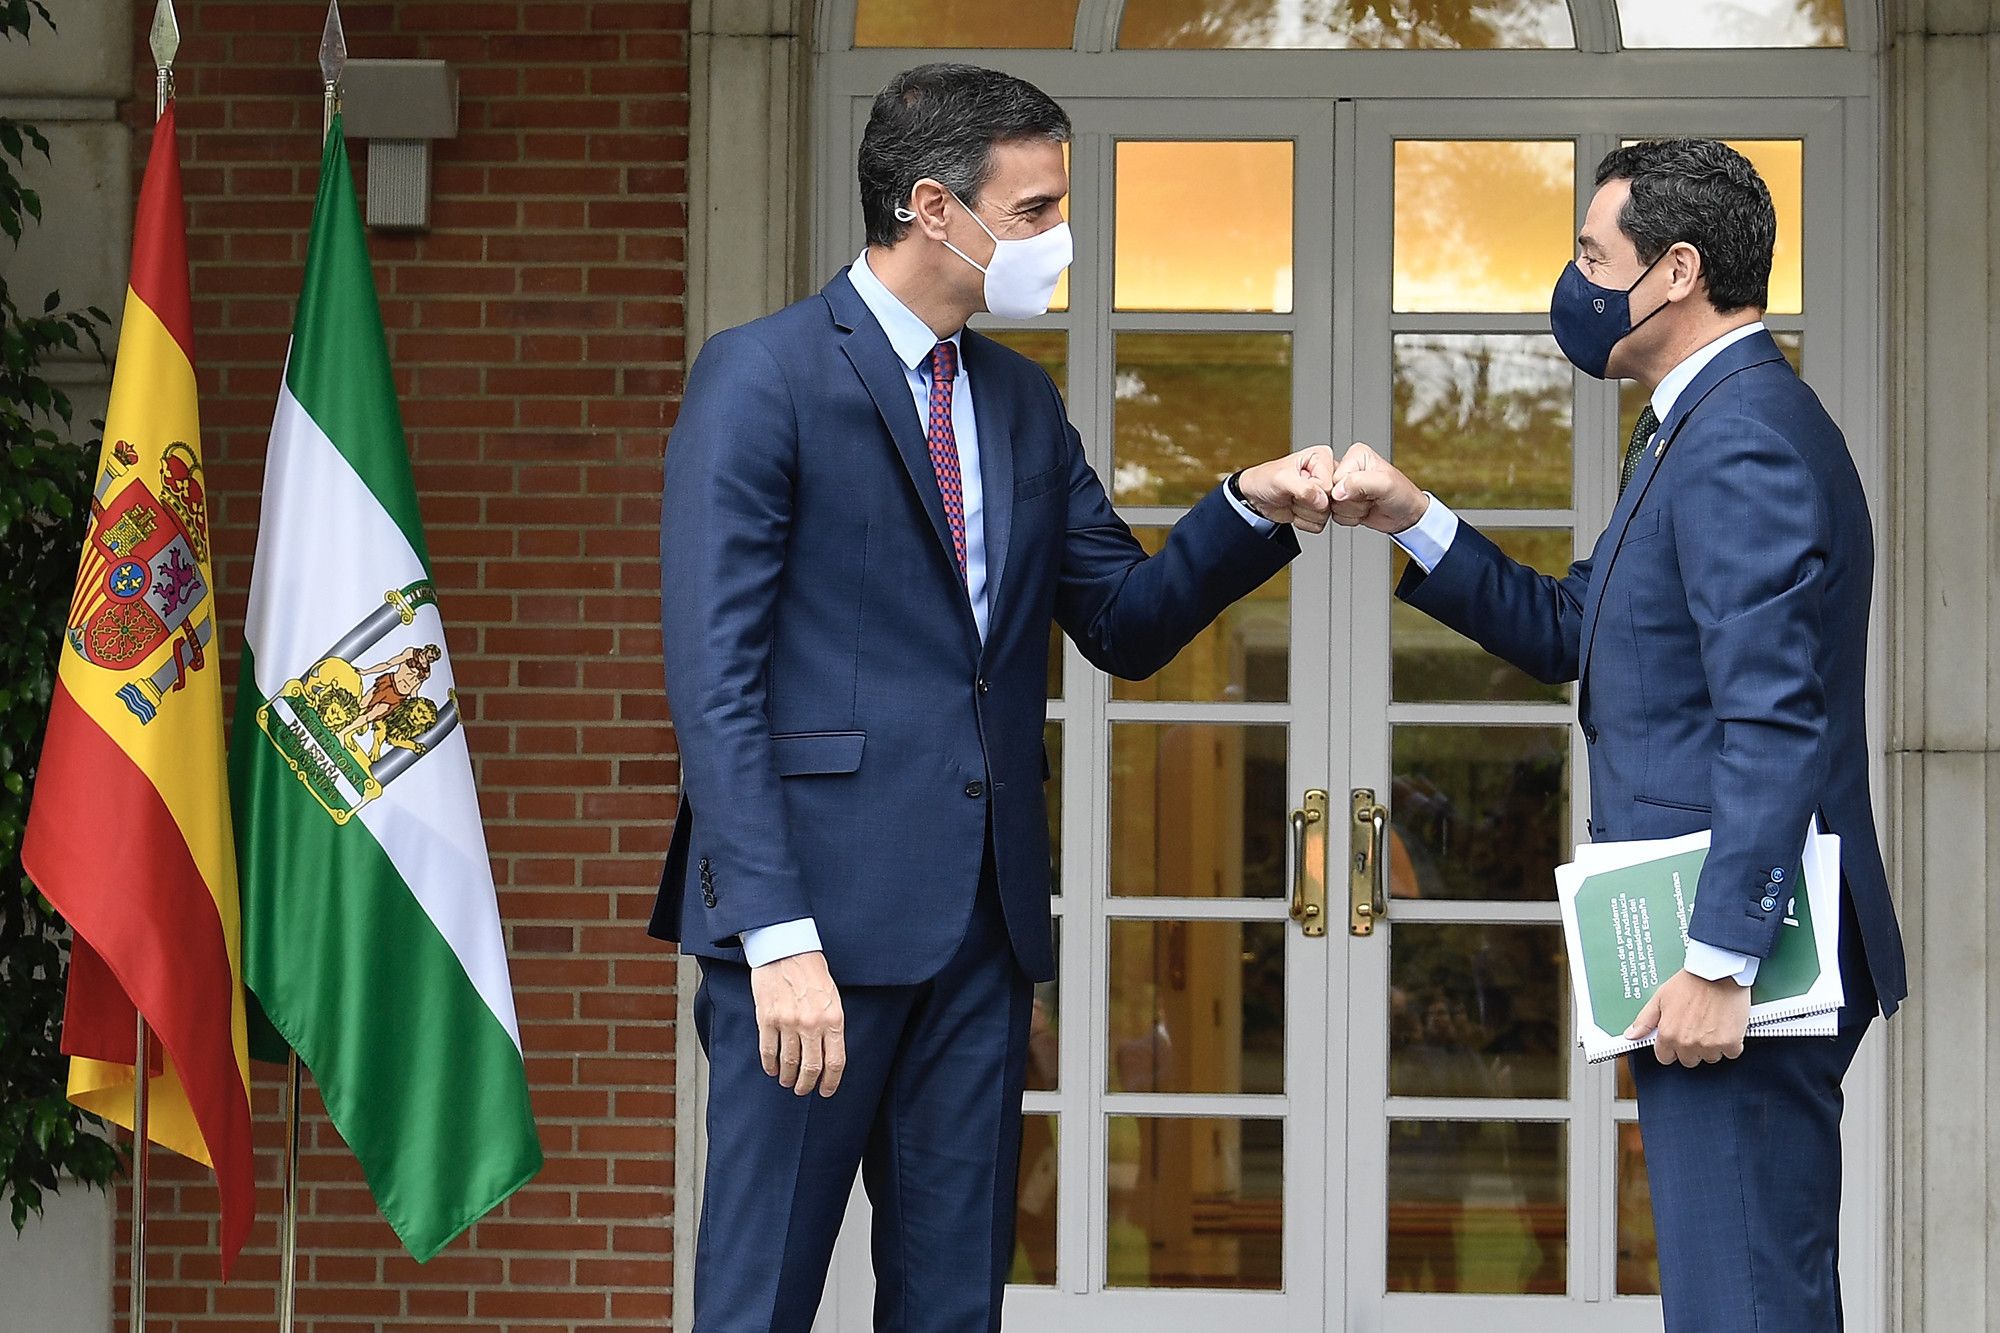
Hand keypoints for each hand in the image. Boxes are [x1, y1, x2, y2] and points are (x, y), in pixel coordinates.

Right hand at [749, 951, 846, 1096]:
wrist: (786, 949)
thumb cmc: (811, 971)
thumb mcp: (832, 997)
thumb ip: (831, 1024)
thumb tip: (827, 1053)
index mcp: (833, 1018)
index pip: (836, 1061)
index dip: (831, 1081)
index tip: (825, 1091)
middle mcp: (812, 1023)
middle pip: (811, 1067)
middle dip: (807, 1085)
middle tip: (803, 1090)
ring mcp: (788, 1022)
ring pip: (789, 1063)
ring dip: (788, 1077)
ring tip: (788, 1081)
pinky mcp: (767, 1019)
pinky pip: (768, 1051)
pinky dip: (770, 1065)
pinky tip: (772, 1070)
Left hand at [1238, 445, 1335, 532]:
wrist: (1255, 495)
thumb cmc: (1264, 479)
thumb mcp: (1281, 479)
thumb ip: (1303, 488)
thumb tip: (1321, 498)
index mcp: (1321, 458)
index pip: (1329, 486)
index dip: (1312, 492)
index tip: (1297, 486)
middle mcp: (1326, 475)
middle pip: (1329, 503)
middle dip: (1306, 504)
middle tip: (1293, 494)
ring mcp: (1323, 494)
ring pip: (1324, 516)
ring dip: (1302, 512)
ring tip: (1292, 498)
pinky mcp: (1319, 509)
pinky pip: (1318, 525)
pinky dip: (1302, 521)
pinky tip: (1294, 508)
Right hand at [1328, 443, 1428, 534]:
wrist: (1407, 515)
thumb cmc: (1402, 494)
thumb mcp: (1385, 484)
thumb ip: (1360, 482)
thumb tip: (1337, 491)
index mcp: (1356, 455)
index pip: (1335, 477)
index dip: (1349, 489)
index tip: (1366, 490)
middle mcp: (1348, 468)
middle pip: (1332, 492)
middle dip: (1352, 501)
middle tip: (1369, 497)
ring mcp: (1344, 486)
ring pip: (1333, 505)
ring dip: (1353, 510)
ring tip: (1368, 502)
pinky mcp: (1343, 502)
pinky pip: (1335, 515)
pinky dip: (1351, 518)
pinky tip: (1364, 509)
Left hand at [1624, 968, 1750, 1067]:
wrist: (1719, 972)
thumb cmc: (1691, 982)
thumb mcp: (1660, 998)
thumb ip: (1645, 1020)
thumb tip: (1631, 1036)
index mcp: (1668, 1034)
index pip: (1665, 1058)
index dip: (1670, 1048)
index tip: (1676, 1039)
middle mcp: (1688, 1043)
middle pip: (1688, 1060)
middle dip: (1691, 1048)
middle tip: (1696, 1028)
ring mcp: (1710, 1045)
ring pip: (1710, 1058)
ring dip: (1711, 1046)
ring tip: (1711, 1024)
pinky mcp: (1730, 1043)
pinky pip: (1731, 1053)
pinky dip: (1731, 1043)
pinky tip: (1726, 1026)